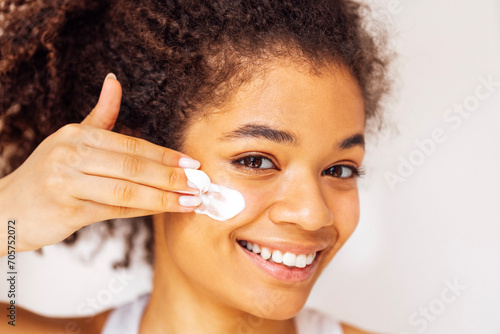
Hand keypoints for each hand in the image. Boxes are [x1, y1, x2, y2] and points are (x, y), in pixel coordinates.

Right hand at [0, 73, 201, 254]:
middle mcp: (71, 154)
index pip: (132, 145)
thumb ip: (100, 115)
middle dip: (171, 176)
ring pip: (127, 190)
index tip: (193, 163)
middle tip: (200, 183)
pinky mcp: (67, 209)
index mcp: (77, 135)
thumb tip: (114, 80)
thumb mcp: (71, 139)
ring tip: (190, 200)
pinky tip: (163, 210)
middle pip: (133, 166)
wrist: (5, 208)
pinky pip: (114, 210)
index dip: (165, 155)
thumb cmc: (48, 174)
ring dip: (163, 196)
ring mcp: (67, 182)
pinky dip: (143, 210)